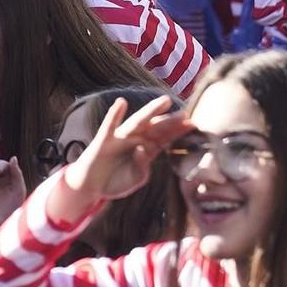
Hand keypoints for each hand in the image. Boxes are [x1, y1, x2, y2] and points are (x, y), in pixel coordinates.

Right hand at [64, 95, 191, 205]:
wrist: (91, 186)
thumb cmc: (116, 181)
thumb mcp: (135, 180)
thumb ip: (142, 168)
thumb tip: (143, 151)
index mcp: (147, 149)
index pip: (166, 138)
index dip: (178, 132)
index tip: (194, 124)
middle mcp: (136, 139)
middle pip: (156, 128)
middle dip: (171, 121)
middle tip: (186, 114)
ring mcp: (120, 138)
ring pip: (138, 122)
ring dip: (151, 111)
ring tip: (164, 101)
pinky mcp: (104, 140)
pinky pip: (109, 125)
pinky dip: (114, 114)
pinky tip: (121, 103)